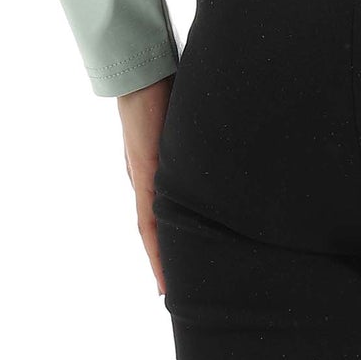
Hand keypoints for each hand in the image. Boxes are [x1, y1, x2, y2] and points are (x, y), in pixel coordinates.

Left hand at [116, 77, 174, 293]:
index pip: (160, 210)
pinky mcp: (144, 174)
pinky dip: (155, 246)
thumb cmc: (166, 86)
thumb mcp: (185, 122)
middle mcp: (146, 177)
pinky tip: (161, 268)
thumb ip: (195, 138)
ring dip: (159, 258)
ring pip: (150, 229)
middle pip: (153, 226)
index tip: (176, 266)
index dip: (165, 240)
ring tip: (167, 287)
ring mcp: (143, 177)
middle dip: (163, 257)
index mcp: (155, 166)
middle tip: (174, 288)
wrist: (140, 71)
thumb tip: (220, 135)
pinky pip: (148, 219)